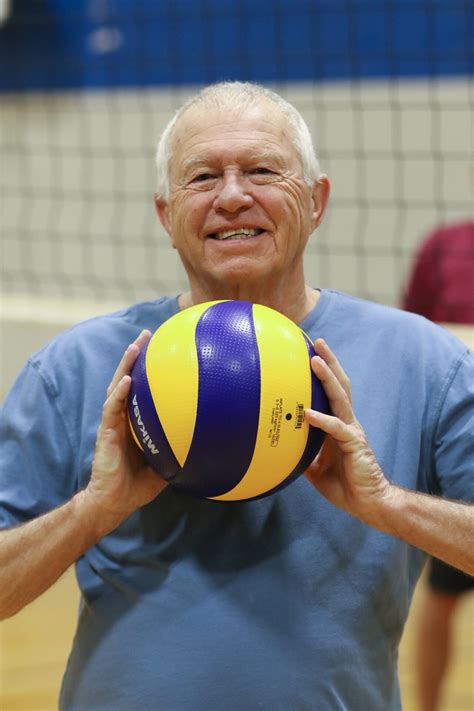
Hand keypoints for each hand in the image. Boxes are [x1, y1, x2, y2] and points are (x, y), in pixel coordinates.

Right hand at [84, 330, 166, 528]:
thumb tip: (214, 444)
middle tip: (147, 334)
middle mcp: (123, 416)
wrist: (114, 501)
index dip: (148, 367)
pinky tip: (127, 381)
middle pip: (127, 378)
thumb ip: (184, 449)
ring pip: (117, 386)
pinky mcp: (106, 432)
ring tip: (134, 346)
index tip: (163, 348)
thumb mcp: (169, 463)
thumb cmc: (139, 485)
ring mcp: (113, 422)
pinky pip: (112, 408)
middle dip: (136, 355)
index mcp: (135, 420)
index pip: (141, 387)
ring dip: (125, 365)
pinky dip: (119, 393)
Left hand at [304, 339, 390, 521]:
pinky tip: (308, 413)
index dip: (324, 372)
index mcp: (339, 424)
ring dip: (327, 378)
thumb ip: (301, 452)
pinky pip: (337, 429)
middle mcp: (347, 422)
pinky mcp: (355, 445)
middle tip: (317, 341)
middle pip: (340, 385)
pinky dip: (323, 420)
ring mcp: (352, 431)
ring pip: (340, 398)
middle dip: (329, 362)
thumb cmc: (343, 486)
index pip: (331, 391)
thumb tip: (277, 447)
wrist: (368, 504)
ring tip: (315, 360)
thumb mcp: (314, 468)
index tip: (311, 352)